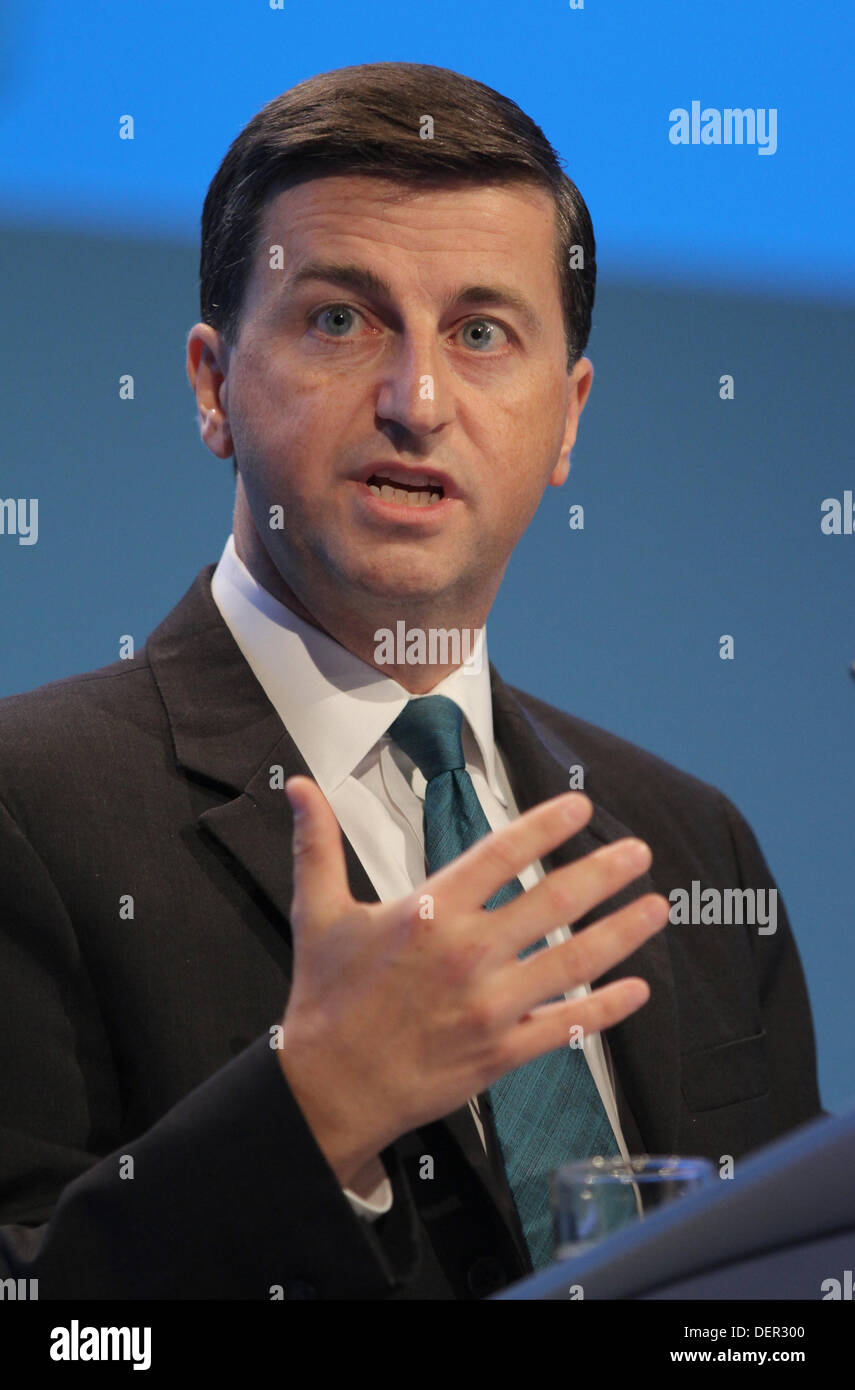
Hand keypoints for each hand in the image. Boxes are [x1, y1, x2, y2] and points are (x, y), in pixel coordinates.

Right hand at [277, 777, 668, 1188]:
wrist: (326, 1089)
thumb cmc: (325, 998)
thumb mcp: (316, 913)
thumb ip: (317, 845)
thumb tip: (296, 785)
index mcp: (428, 911)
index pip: (502, 853)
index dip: (547, 825)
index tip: (582, 806)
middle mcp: (467, 953)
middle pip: (554, 901)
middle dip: (605, 871)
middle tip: (639, 852)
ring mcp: (489, 1006)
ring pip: (573, 961)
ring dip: (621, 931)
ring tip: (657, 906)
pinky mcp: (500, 1052)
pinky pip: (565, 1027)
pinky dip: (606, 1008)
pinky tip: (636, 990)